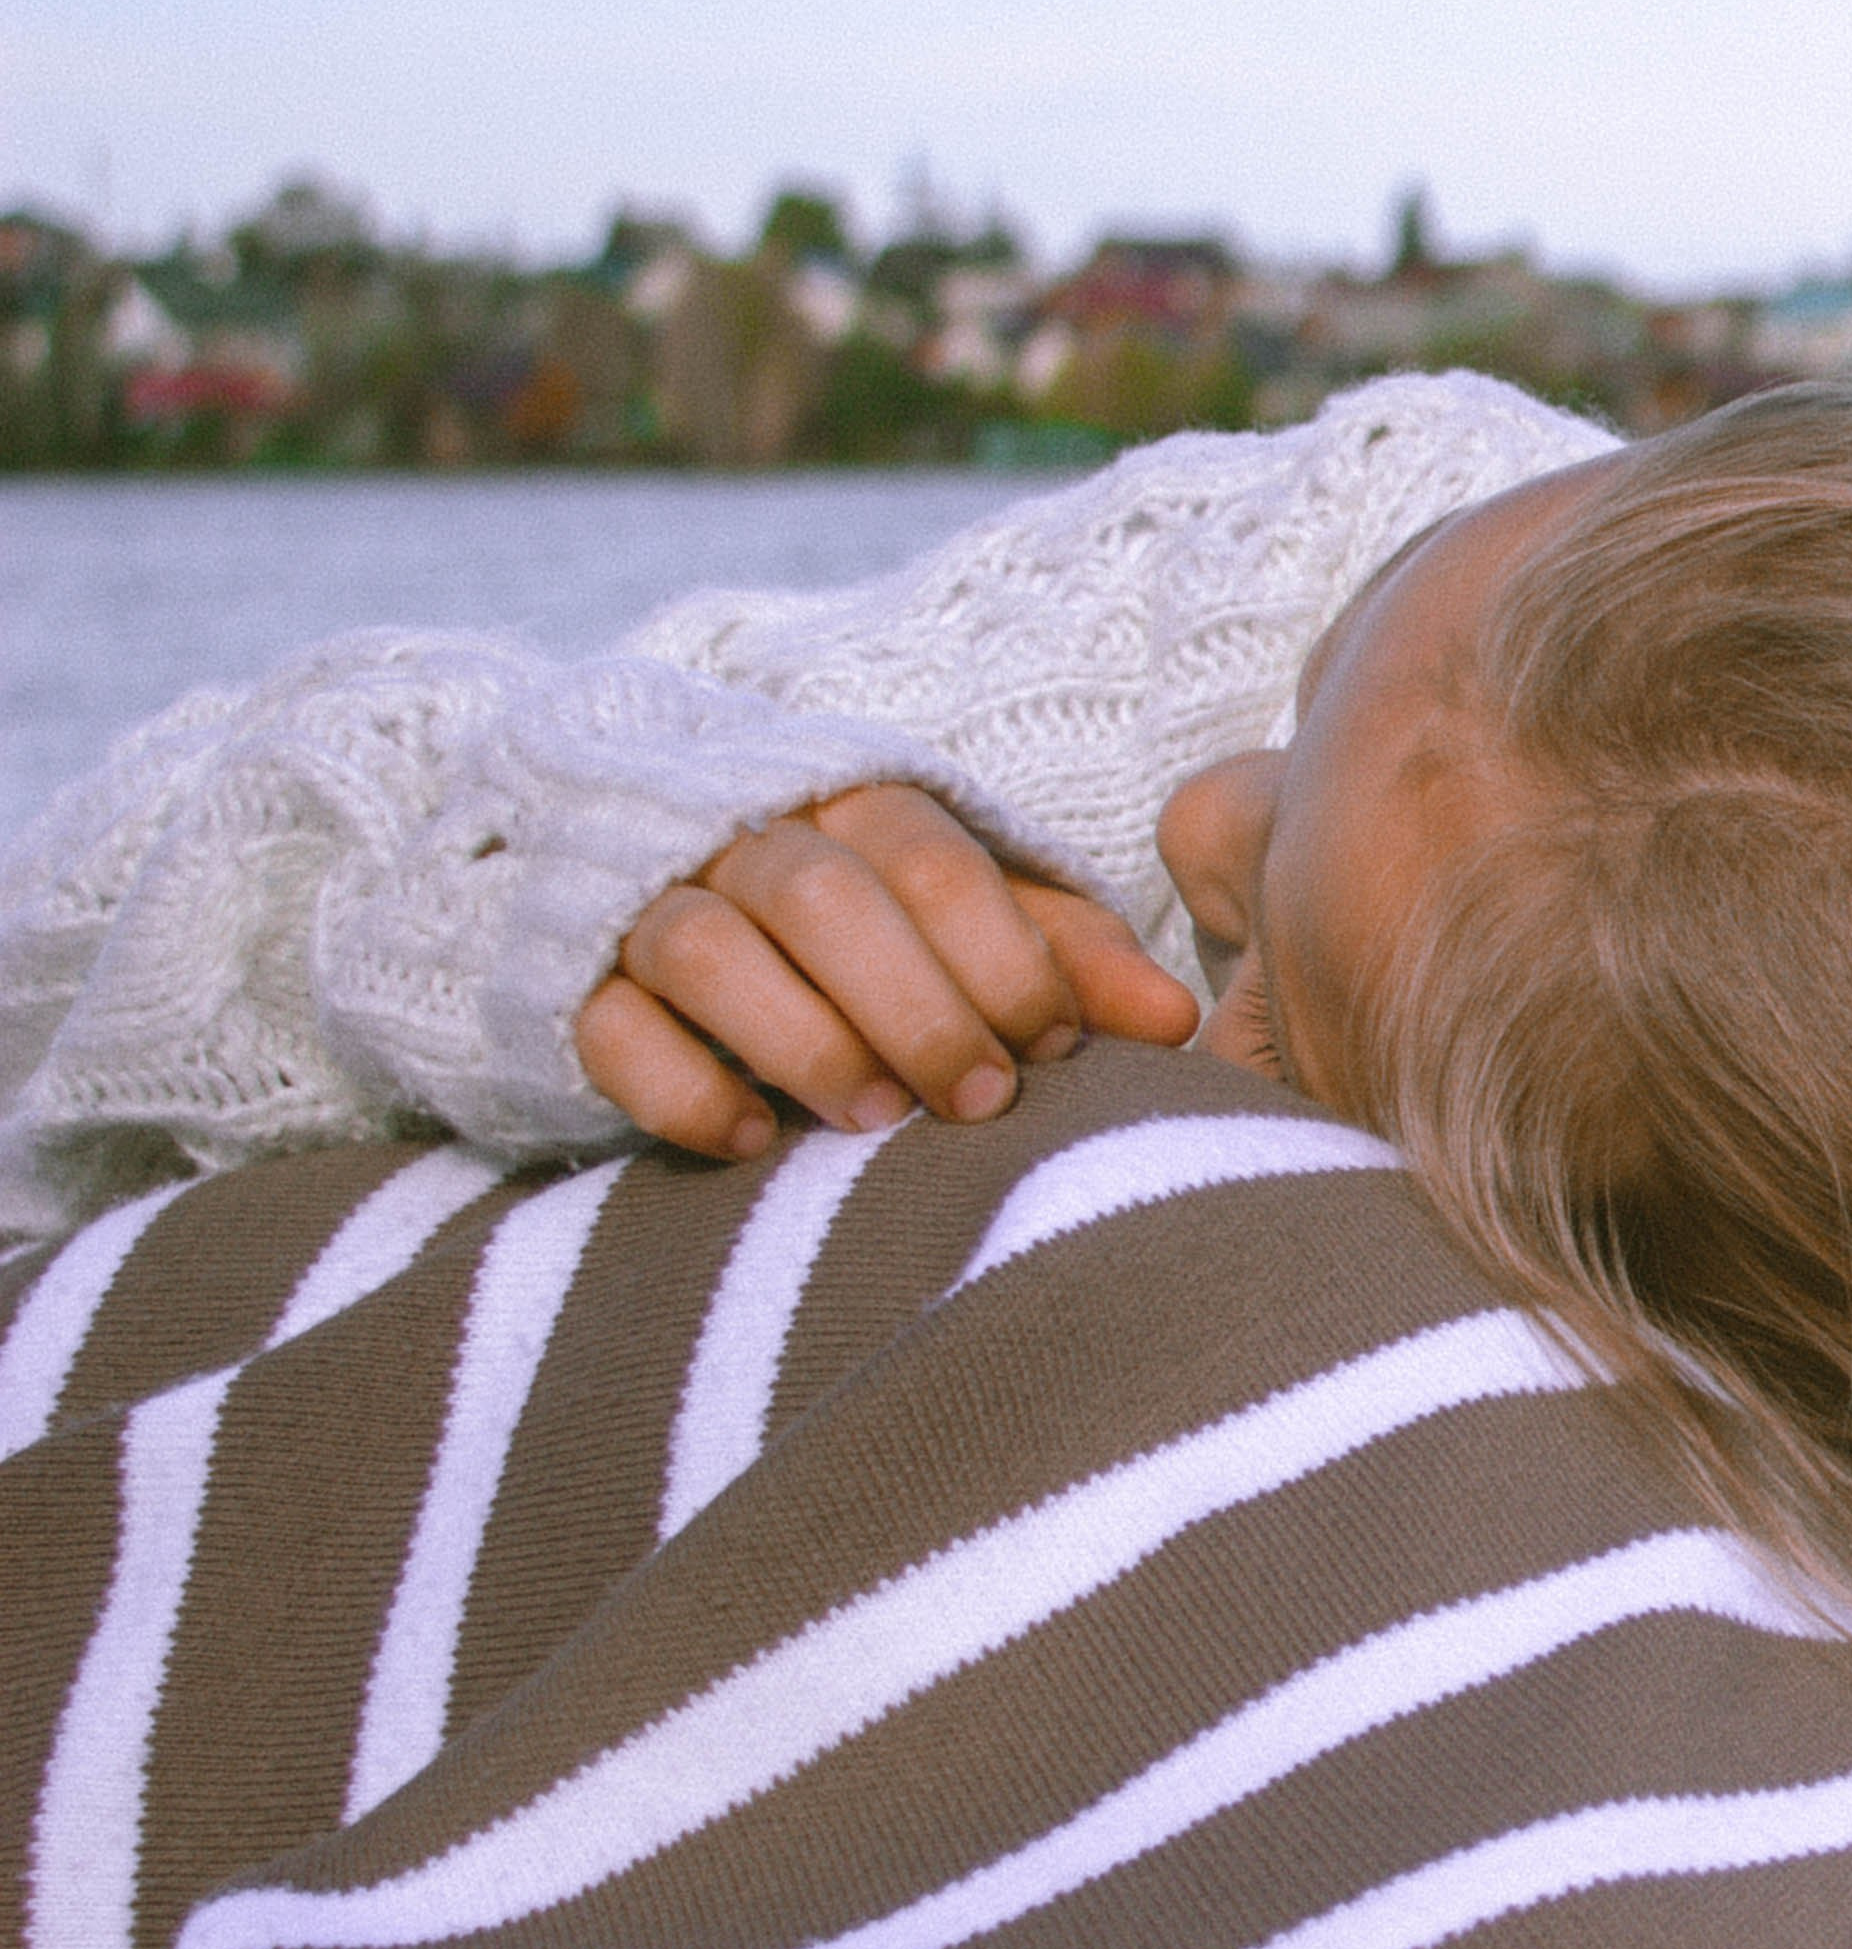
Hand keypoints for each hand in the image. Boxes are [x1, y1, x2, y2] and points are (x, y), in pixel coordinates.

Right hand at [574, 783, 1199, 1158]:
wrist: (659, 895)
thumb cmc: (863, 931)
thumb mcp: (966, 922)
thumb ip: (1062, 957)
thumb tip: (1176, 1023)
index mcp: (854, 807)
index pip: (928, 859)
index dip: (999, 956)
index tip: (1053, 1049)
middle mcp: (744, 841)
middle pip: (822, 897)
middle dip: (915, 1005)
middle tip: (979, 1101)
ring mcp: (649, 909)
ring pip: (707, 950)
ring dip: (802, 1039)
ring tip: (876, 1124)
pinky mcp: (577, 990)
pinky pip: (610, 1028)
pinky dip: (681, 1087)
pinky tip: (751, 1141)